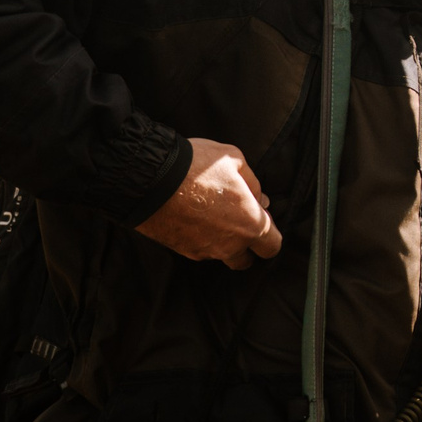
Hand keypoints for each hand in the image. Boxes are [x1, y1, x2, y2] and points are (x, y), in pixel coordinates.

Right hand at [134, 138, 282, 269]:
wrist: (149, 178)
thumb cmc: (196, 166)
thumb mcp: (234, 160)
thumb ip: (253, 184)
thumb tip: (260, 199)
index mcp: (250, 225)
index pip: (272, 246)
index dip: (270, 233)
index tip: (260, 216)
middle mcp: (229, 245)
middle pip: (246, 260)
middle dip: (246, 246)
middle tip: (237, 221)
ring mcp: (204, 250)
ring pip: (221, 256)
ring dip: (222, 243)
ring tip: (213, 217)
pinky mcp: (182, 250)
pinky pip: (199, 250)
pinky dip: (201, 239)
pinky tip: (194, 218)